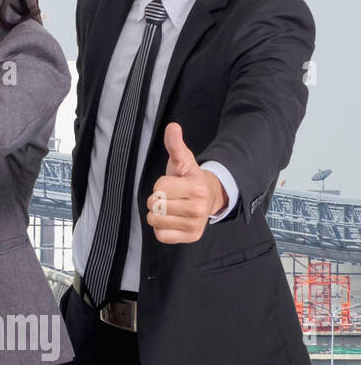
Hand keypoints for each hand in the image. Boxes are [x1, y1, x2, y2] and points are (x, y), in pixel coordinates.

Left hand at [146, 122, 226, 243]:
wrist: (209, 197)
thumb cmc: (189, 178)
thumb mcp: (182, 160)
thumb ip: (175, 145)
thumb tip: (172, 127)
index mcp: (196, 187)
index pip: (159, 188)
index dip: (160, 185)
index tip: (172, 184)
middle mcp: (199, 208)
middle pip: (156, 205)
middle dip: (157, 199)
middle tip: (170, 196)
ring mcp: (196, 225)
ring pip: (155, 221)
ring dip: (157, 214)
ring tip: (170, 207)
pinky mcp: (191, 237)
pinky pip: (161, 236)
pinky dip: (161, 229)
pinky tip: (172, 220)